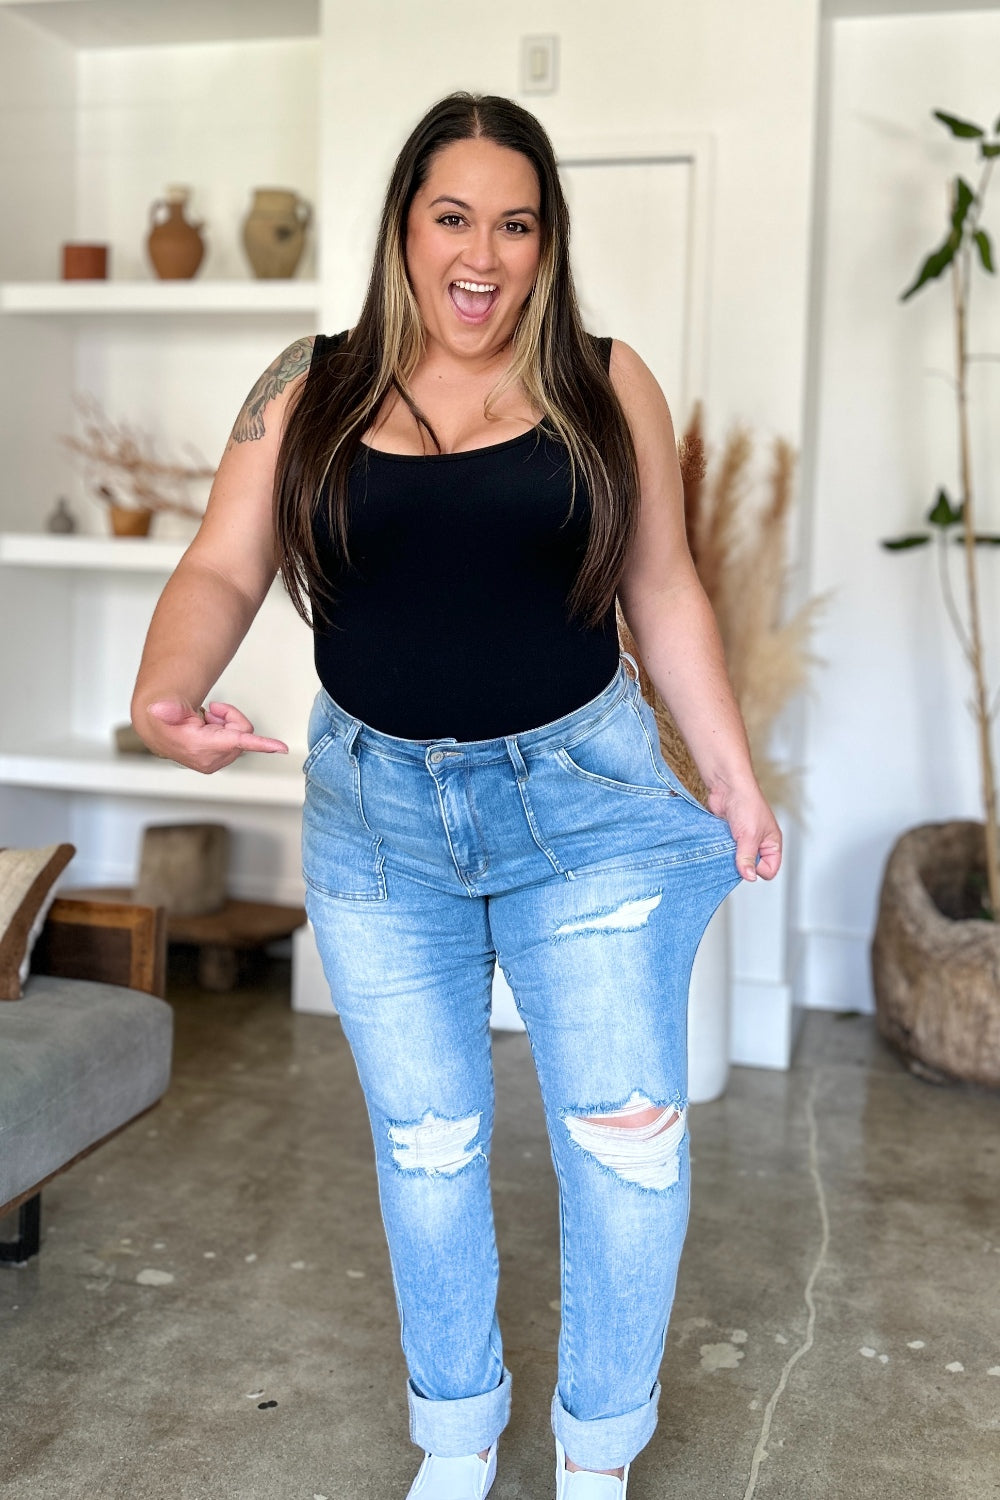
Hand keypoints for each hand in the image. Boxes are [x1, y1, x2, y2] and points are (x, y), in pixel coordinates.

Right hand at [140, 698, 288, 773]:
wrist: (159, 732)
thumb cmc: (164, 720)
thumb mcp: (164, 707)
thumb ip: (167, 707)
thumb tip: (160, 708)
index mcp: (200, 747)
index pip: (236, 742)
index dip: (261, 744)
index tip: (282, 747)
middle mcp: (211, 759)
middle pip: (242, 731)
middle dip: (229, 717)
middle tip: (209, 713)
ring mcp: (216, 762)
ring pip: (241, 735)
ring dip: (225, 724)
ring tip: (204, 722)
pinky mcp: (220, 762)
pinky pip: (238, 740)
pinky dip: (225, 730)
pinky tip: (208, 729)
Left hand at [707, 779, 782, 881]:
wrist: (726, 785)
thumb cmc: (746, 803)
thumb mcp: (749, 836)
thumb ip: (748, 858)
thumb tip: (748, 877)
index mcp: (772, 843)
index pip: (770, 869)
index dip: (758, 870)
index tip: (747, 863)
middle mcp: (759, 842)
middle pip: (751, 866)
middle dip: (741, 864)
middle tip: (733, 857)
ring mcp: (743, 839)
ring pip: (736, 859)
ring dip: (728, 856)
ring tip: (724, 848)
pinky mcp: (728, 835)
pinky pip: (724, 850)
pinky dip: (719, 849)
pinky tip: (716, 844)